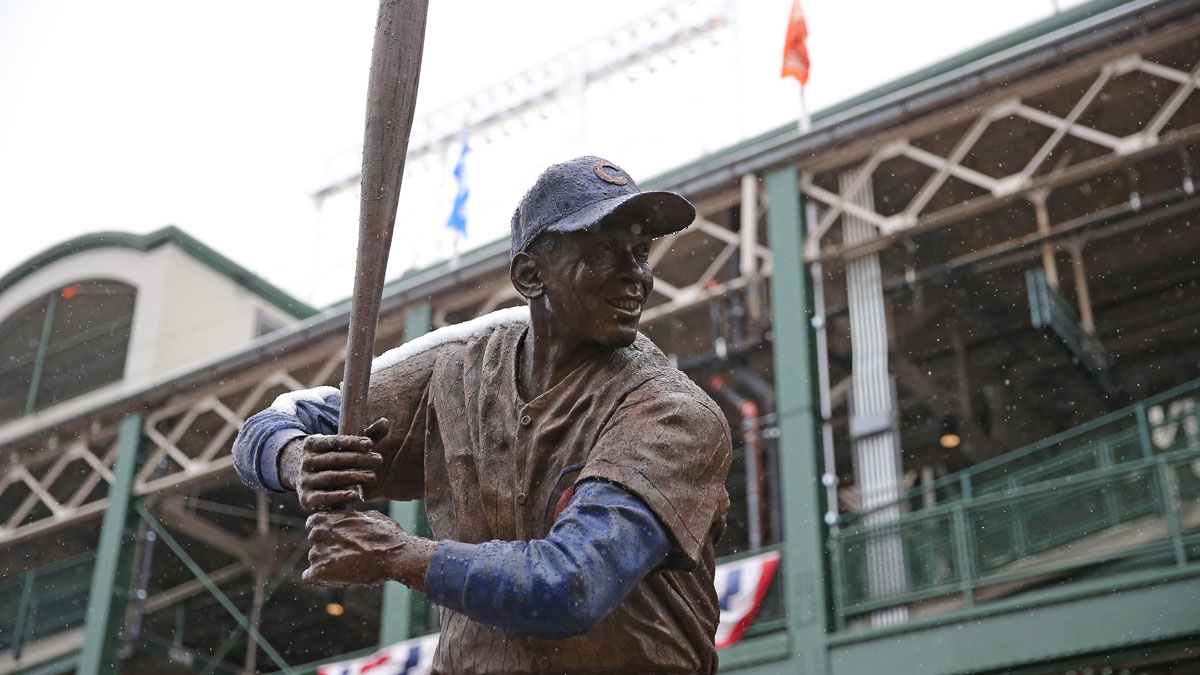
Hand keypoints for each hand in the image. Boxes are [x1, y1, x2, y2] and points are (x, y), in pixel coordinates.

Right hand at [285, 418, 388, 510]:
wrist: (306, 483)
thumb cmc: (332, 462)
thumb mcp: (344, 448)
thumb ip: (365, 436)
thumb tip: (385, 422)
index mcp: (312, 444)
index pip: (334, 441)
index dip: (352, 442)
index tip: (370, 444)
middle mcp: (306, 461)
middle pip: (334, 459)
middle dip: (358, 459)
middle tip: (379, 460)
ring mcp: (304, 480)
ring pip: (330, 477)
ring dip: (353, 477)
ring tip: (373, 477)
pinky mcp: (306, 499)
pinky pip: (323, 498)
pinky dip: (339, 496)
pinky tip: (355, 495)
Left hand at [303, 509, 435, 588]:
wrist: (394, 556)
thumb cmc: (386, 535)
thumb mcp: (369, 516)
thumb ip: (352, 517)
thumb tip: (353, 518)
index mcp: (326, 517)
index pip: (313, 524)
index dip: (327, 532)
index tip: (340, 539)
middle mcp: (317, 533)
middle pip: (315, 544)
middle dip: (328, 550)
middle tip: (349, 555)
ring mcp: (316, 553)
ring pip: (315, 562)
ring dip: (328, 565)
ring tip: (350, 567)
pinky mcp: (319, 573)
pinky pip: (309, 578)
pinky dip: (320, 580)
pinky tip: (336, 578)